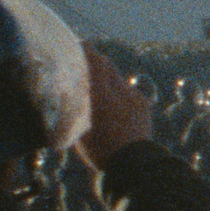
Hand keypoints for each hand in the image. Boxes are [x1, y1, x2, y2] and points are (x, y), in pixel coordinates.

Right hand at [77, 43, 153, 169]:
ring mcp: (133, 96)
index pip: (94, 61)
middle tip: (82, 63)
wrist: (134, 164)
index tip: (76, 45)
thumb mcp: (79, 130)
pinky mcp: (143, 103)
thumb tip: (66, 95)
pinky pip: (128, 91)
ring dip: (106, 79)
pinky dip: (119, 93)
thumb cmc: (100, 150)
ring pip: (117, 78)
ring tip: (96, 88)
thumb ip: (75, 108)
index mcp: (101, 94)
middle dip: (94, 61)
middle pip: (106, 65)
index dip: (85, 51)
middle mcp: (119, 90)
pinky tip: (113, 105)